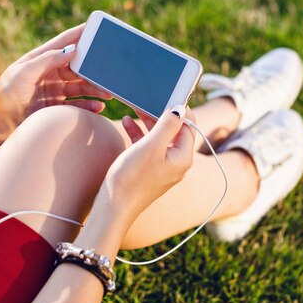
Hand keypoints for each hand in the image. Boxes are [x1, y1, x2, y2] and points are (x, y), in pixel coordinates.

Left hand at [0, 24, 111, 126]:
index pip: (63, 43)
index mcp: (38, 60)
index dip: (79, 35)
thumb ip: (47, 60)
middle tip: (108, 71)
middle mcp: (46, 74)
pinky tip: (98, 107)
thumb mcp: (24, 73)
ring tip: (108, 93)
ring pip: (78, 87)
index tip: (96, 28)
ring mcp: (50, 92)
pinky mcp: (52, 109)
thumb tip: (72, 49)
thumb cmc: (4, 95)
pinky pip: (75, 105)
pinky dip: (88, 106)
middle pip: (75, 68)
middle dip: (93, 69)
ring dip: (94, 89)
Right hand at [95, 106, 195, 224]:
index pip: (189, 126)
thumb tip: (180, 108)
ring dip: (148, 122)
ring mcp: (162, 168)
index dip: (181, 109)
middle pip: (174, 131)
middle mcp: (176, 163)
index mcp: (182, 158)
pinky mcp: (148, 171)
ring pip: (159, 138)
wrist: (113, 207)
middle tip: (148, 100)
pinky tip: (126, 123)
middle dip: (161, 114)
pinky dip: (139, 134)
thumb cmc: (132, 178)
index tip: (170, 94)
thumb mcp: (151, 146)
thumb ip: (167, 125)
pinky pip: (148, 147)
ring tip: (135, 108)